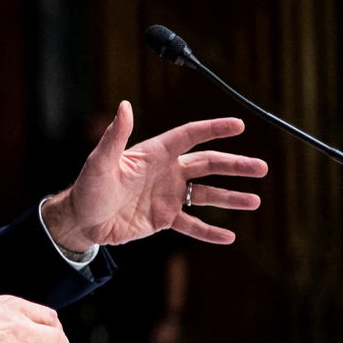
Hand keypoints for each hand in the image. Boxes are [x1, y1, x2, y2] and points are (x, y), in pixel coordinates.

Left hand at [42, 100, 266, 251]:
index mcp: (154, 154)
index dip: (214, 129)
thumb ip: (115, 136)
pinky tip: (230, 237)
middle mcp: (166, 172)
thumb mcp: (100, 162)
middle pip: (208, 164)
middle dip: (235, 165)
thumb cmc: (87, 188)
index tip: (239, 125)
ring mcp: (167, 195)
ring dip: (231, 198)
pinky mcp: (163, 218)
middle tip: (262, 168)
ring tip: (255, 201)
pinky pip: (192, 224)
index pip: (190, 136)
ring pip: (206, 195)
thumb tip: (124, 106)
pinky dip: (210, 231)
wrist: (81, 221)